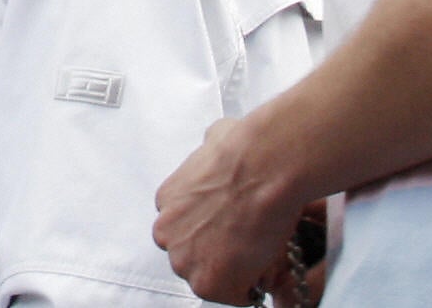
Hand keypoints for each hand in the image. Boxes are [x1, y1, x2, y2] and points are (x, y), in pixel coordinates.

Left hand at [155, 115, 302, 302]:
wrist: (264, 166)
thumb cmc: (246, 150)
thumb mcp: (215, 139)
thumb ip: (209, 152)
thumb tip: (219, 145)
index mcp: (166, 200)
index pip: (185, 228)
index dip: (211, 231)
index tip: (229, 229)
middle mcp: (167, 232)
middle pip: (192, 256)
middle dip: (218, 253)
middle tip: (247, 243)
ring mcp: (184, 259)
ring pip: (211, 277)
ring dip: (236, 271)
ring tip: (260, 251)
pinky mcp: (207, 282)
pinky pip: (234, 295)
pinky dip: (252, 286)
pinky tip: (265, 263)